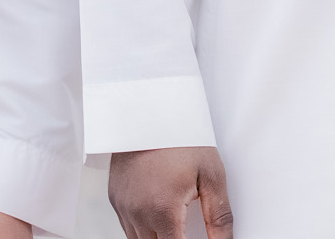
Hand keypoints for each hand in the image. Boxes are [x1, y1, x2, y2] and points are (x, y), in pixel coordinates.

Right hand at [108, 146, 232, 238]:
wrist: (150, 108)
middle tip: (186, 224)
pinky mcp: (115, 197)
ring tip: (174, 215)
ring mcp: (123, 206)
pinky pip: (127, 226)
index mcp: (162, 210)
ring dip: (157, 237)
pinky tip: (158, 210)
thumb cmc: (181, 136)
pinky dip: (143, 227)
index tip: (197, 238)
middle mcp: (137, 213)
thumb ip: (219, 218)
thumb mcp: (211, 175)